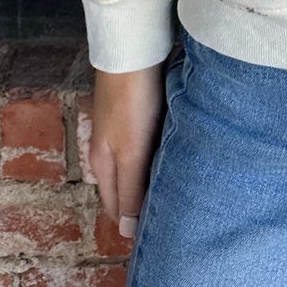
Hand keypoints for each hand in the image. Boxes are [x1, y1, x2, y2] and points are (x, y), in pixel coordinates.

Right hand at [87, 62, 167, 243]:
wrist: (134, 49)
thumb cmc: (132, 101)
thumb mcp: (131, 152)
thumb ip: (130, 191)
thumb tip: (127, 232)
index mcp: (103, 164)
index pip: (116, 208)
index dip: (133, 223)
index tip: (159, 237)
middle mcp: (109, 150)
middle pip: (126, 188)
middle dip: (145, 203)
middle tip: (176, 216)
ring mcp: (122, 129)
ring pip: (138, 166)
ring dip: (154, 178)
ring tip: (183, 190)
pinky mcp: (138, 111)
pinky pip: (148, 144)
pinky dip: (160, 154)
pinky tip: (179, 154)